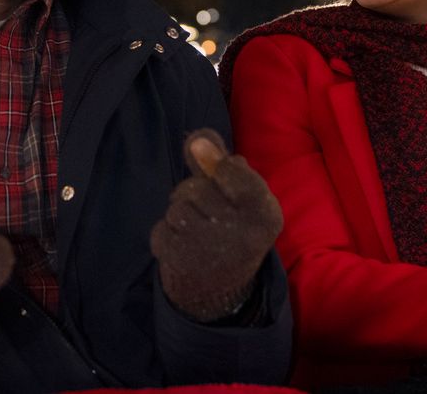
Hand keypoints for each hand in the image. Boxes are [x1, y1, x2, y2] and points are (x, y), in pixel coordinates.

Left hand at [151, 129, 283, 321]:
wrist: (222, 287)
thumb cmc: (233, 226)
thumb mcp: (240, 195)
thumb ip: (219, 162)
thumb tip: (196, 139)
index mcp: (265, 213)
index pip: (231, 168)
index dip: (220, 170)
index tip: (225, 182)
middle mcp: (243, 234)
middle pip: (198, 188)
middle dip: (196, 195)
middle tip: (210, 214)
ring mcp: (211, 251)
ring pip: (177, 207)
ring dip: (180, 214)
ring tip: (197, 231)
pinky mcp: (182, 263)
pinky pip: (161, 228)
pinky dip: (167, 234)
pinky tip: (185, 246)